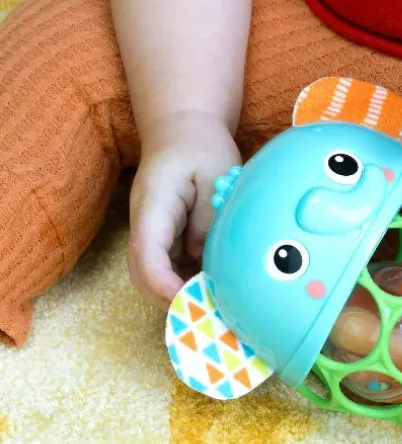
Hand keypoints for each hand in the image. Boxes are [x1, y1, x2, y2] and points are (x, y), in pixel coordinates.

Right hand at [128, 110, 240, 306]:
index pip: (147, 253)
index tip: (189, 300)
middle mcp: (145, 225)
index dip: (164, 283)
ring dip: (178, 295)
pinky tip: (214, 288)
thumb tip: (206, 259)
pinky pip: (169, 270)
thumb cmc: (201, 148)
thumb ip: (210, 219)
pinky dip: (186, 284)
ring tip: (215, 305)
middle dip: (170, 300)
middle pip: (143, 275)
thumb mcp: (216, 176)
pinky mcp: (164, 240)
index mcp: (153, 205)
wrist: (183, 130)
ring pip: (154, 278)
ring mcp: (152, 235)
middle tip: (209, 313)